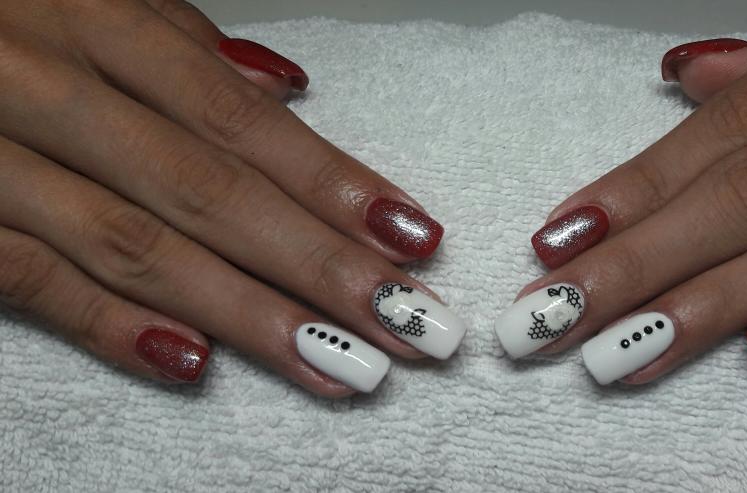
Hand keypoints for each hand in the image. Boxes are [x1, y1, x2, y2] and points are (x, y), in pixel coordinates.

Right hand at [0, 0, 465, 395]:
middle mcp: (46, 83)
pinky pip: (27, 279)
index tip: (413, 241)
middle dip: (319, 266)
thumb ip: (183, 43)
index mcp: (96, 17)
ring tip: (339, 366)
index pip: (241, 120)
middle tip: (409, 326)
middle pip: (208, 190)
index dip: (334, 183)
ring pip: (133, 244)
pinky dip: (111, 324)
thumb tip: (292, 88)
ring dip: (247, 314)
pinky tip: (195, 365)